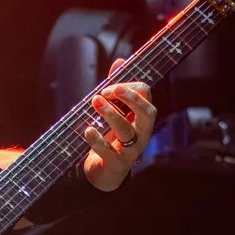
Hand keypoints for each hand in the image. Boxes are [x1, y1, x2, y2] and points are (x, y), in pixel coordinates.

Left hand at [82, 58, 156, 191]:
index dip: (129, 88)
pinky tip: (88, 130)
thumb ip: (117, 89)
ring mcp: (132, 150)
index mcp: (143, 118)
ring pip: (126, 130)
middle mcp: (142, 133)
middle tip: (108, 90)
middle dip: (129, 98)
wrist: (105, 172)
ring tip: (94, 102)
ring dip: (110, 114)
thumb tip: (120, 61)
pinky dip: (97, 140)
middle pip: (146, 112)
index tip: (109, 87)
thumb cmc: (112, 138)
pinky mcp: (117, 164)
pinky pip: (109, 151)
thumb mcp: (116, 113)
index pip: (146, 96)